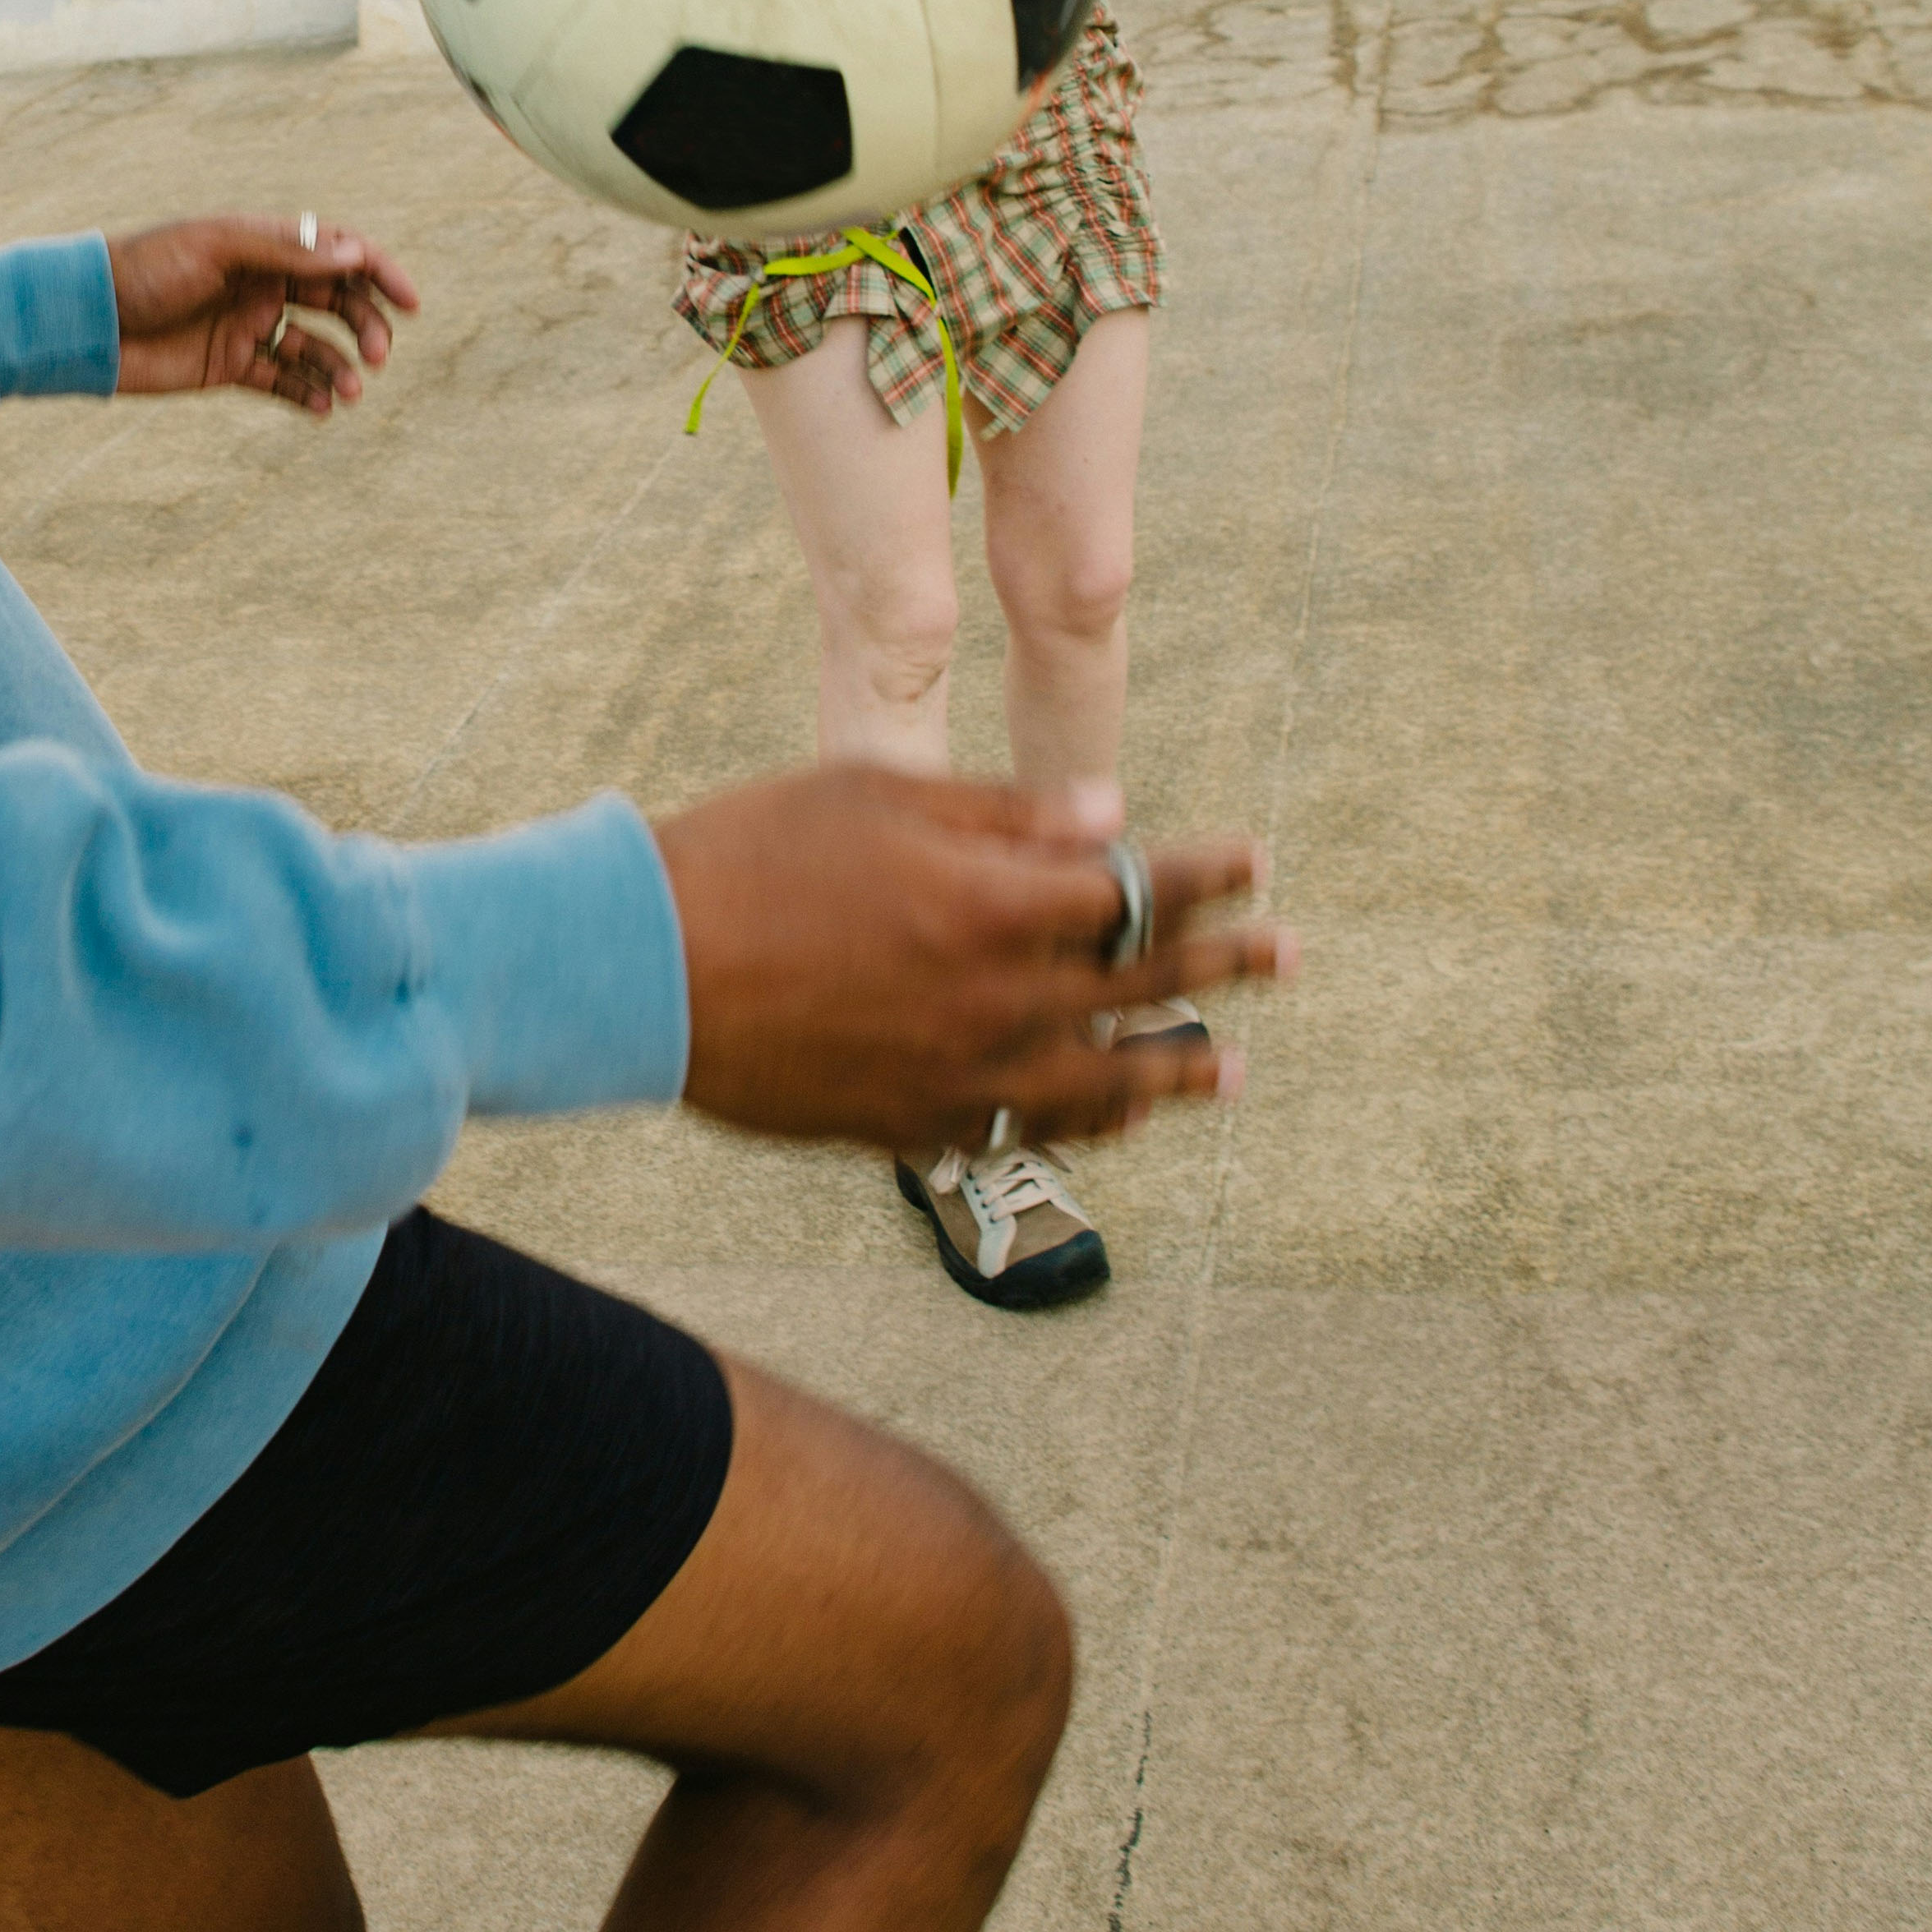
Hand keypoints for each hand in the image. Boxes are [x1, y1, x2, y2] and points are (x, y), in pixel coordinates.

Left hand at [106, 214, 420, 416]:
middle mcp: (262, 283)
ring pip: (315, 347)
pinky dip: (307, 394)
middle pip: (337, 303)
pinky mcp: (229, 365)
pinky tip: (323, 407)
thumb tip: (355, 251)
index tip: (410, 303)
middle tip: (377, 359)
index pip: (338, 252)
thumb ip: (285, 252)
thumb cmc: (145, 271)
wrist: (85, 320)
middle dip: (366, 328)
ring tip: (349, 393)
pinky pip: (282, 380)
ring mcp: (248, 325)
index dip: (379, 272)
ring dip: (340, 368)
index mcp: (264, 245)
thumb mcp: (218, 250)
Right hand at [653, 767, 1290, 1152]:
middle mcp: (994, 1001)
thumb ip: (1003, 813)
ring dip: (1173, 1072)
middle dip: (1224, 965)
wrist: (642, 967)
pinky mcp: (909, 1126)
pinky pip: (1024, 1136)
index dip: (1207, 874)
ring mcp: (956, 1076)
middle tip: (1289, 958)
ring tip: (1230, 1070)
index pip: (1135, 890)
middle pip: (1141, 987)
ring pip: (1100, 1085)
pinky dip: (1083, 1125)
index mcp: (991, 904)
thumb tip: (1113, 816)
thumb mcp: (876, 796)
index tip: (1258, 863)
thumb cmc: (750, 853)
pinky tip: (1111, 1119)